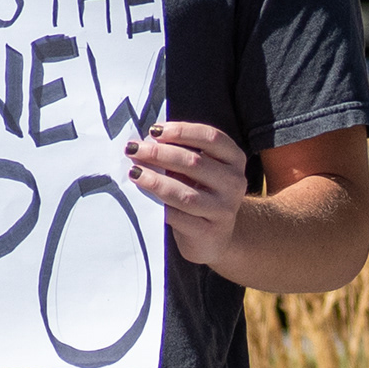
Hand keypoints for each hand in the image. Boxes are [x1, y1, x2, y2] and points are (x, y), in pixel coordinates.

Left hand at [126, 120, 249, 268]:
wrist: (214, 236)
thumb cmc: (200, 194)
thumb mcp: (198, 170)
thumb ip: (179, 154)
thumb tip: (144, 142)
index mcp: (234, 159)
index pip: (211, 137)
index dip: (182, 131)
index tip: (154, 130)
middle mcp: (234, 183)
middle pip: (194, 162)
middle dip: (159, 154)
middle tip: (134, 150)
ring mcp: (224, 210)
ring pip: (185, 194)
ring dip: (155, 181)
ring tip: (134, 173)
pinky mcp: (209, 232)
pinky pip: (178, 217)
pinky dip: (158, 206)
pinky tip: (142, 199)